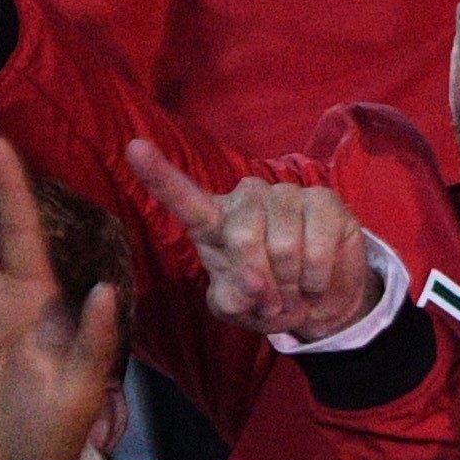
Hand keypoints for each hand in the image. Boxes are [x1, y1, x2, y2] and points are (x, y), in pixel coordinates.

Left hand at [128, 141, 377, 341]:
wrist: (319, 301)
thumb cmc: (268, 301)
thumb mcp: (238, 310)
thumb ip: (232, 300)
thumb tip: (253, 280)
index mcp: (214, 222)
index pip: (183, 198)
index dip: (159, 175)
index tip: (135, 149)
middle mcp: (246, 198)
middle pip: (243, 236)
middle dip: (262, 282)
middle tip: (272, 300)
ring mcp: (286, 194)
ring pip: (285, 245)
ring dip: (292, 284)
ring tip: (294, 290)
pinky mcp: (324, 200)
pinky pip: (317, 245)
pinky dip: (317, 278)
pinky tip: (315, 281)